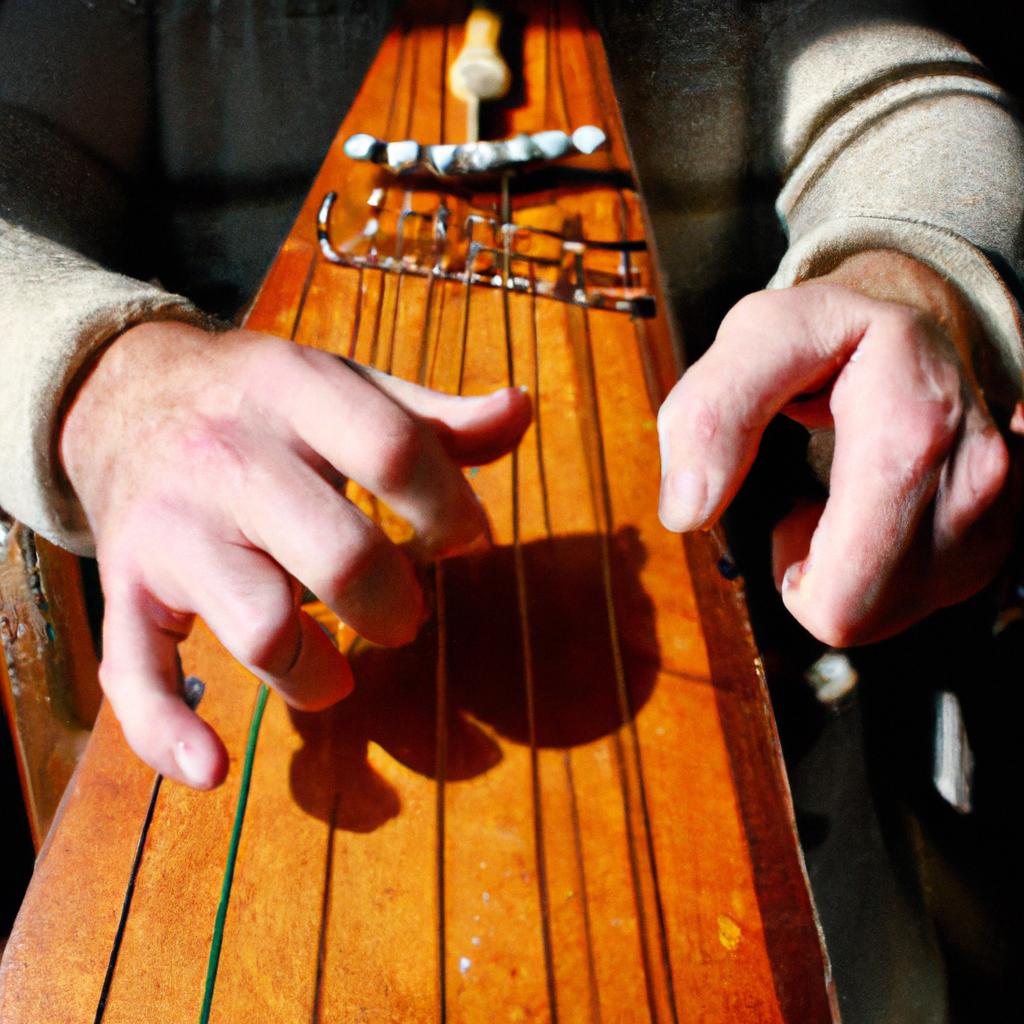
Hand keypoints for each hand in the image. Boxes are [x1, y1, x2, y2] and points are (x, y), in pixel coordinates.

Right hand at [60, 321, 531, 787]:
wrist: (120, 395)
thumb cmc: (261, 402)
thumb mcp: (344, 385)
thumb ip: (433, 414)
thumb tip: (520, 410)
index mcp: (295, 393)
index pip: (396, 452)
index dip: (453, 510)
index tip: (467, 542)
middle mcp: (229, 459)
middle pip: (341, 555)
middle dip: (397, 606)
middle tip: (407, 616)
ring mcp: (172, 529)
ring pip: (260, 627)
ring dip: (319, 675)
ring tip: (342, 673)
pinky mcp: (124, 588)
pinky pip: (135, 673)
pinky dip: (168, 733)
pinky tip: (213, 768)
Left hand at [657, 250, 1017, 645]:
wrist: (913, 326)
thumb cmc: (827, 335)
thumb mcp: (755, 340)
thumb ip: (709, 415)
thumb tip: (688, 509)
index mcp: (916, 420)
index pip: (841, 586)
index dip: (785, 569)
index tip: (777, 507)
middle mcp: (976, 474)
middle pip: (861, 614)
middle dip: (810, 575)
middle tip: (806, 502)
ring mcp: (995, 512)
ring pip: (884, 614)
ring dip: (843, 569)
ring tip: (841, 497)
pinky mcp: (996, 535)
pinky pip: (912, 598)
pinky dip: (879, 567)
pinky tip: (877, 509)